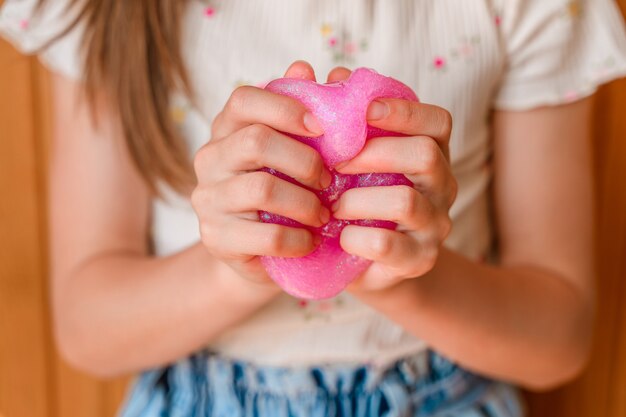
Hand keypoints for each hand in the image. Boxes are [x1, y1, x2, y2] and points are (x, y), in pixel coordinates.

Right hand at [191, 61, 330, 283]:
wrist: (257, 252)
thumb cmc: (282, 193)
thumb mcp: (294, 153)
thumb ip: (303, 113)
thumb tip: (312, 70)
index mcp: (227, 129)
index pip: (244, 100)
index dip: (286, 107)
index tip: (322, 128)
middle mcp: (209, 158)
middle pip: (257, 141)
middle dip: (305, 161)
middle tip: (329, 180)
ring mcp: (208, 199)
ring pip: (263, 189)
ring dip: (306, 202)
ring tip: (324, 213)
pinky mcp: (216, 238)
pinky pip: (268, 235)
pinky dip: (300, 238)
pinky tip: (312, 239)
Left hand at [328, 68, 456, 290]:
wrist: (362, 260)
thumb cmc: (353, 197)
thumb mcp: (343, 156)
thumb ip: (331, 114)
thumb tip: (305, 72)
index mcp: (431, 152)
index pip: (437, 121)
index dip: (404, 110)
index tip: (364, 109)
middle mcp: (442, 185)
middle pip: (427, 155)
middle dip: (375, 153)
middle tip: (336, 162)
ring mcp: (435, 224)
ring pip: (406, 201)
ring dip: (358, 199)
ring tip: (332, 204)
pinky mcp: (419, 259)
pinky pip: (388, 245)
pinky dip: (356, 237)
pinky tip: (339, 235)